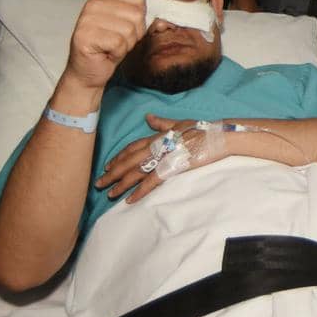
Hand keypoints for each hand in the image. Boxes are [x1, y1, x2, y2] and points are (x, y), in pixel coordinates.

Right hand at [63, 0, 145, 90]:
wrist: (88, 71)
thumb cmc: (106, 45)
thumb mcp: (116, 17)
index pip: (139, 0)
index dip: (138, 19)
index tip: (122, 28)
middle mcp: (92, 5)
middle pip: (137, 15)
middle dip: (133, 34)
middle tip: (116, 40)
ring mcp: (87, 21)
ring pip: (129, 30)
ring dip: (125, 45)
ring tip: (110, 47)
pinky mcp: (85, 38)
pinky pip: (119, 44)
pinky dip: (117, 53)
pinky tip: (105, 54)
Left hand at [94, 114, 225, 201]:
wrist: (218, 136)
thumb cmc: (201, 129)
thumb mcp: (179, 123)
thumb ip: (161, 123)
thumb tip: (148, 117)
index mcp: (157, 136)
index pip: (132, 147)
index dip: (119, 156)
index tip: (108, 165)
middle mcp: (156, 146)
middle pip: (129, 161)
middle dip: (113, 172)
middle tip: (99, 183)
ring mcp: (163, 157)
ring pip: (136, 172)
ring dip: (121, 184)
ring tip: (109, 194)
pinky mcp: (172, 168)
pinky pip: (152, 181)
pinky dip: (139, 191)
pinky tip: (130, 199)